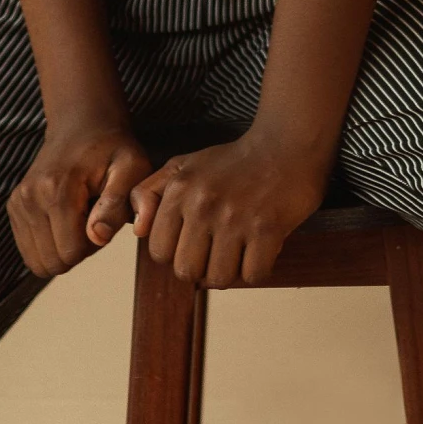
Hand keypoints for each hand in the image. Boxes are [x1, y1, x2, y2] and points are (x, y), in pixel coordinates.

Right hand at [6, 118, 155, 277]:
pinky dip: (50, 243)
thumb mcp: (131, 169)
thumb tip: (97, 237)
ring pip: (39, 262)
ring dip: (63, 248)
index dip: (95, 243)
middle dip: (78, 250)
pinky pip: (30, 252)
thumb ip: (117, 205)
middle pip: (53, 262)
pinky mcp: (14, 207)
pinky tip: (65, 217)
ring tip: (80, 217)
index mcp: (57, 189)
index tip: (103, 216)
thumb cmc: (113, 149)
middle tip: (93, 218)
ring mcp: (18, 202)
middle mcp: (30, 197)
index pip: (72, 252)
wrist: (82, 124)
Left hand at [128, 130, 329, 287]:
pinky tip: (259, 249)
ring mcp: (236, 218)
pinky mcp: (267, 229)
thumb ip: (148, 193)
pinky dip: (257, 269)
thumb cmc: (231, 162)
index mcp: (180, 190)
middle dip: (201, 267)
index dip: (175, 253)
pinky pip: (253, 275)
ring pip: (219, 279)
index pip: (159, 251)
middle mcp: (203, 204)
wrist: (284, 144)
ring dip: (230, 272)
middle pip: (187, 271)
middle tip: (217, 250)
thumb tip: (138, 230)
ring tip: (238, 250)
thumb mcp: (182, 166)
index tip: (193, 242)